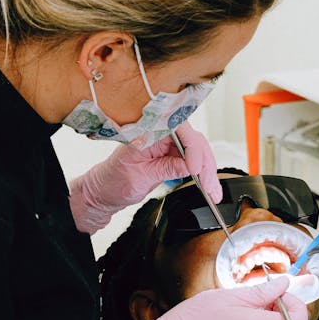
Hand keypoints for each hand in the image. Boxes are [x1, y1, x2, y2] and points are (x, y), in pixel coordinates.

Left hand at [69, 122, 222, 232]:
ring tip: (213, 191)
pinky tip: (209, 186)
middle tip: (209, 186)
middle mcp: (160, 132)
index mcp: (146, 130)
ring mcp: (168, 143)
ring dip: (208, 171)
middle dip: (204, 163)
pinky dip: (204, 174)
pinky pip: (194, 160)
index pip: (177, 128)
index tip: (193, 168)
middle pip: (193, 139)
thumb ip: (165, 169)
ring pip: (198, 151)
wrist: (105, 191)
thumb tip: (190, 166)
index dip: (190, 146)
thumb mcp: (139, 178)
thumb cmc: (113, 181)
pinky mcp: (174, 154)